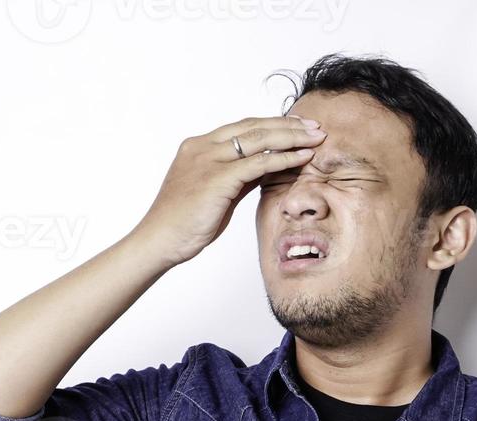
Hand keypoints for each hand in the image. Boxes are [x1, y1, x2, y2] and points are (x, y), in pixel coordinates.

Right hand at [134, 114, 326, 265]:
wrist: (160, 240)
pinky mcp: (217, 177)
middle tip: (314, 127)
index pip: (243, 127)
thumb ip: (237, 177)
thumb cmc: (184, 223)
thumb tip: (265, 170)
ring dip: (291, 137)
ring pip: (259, 139)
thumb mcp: (215, 193)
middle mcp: (202, 146)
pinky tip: (303, 158)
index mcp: (198, 146)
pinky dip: (284, 159)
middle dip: (287, 125)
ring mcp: (208, 159)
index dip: (272, 124)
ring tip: (316, 138)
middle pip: (253, 126)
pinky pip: (258, 163)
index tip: (297, 126)